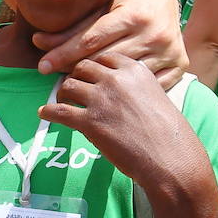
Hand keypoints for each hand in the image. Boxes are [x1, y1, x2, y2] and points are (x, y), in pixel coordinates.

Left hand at [33, 0, 186, 86]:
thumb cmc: (125, 1)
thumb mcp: (100, 7)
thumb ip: (72, 28)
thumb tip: (38, 42)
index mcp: (133, 15)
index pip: (91, 40)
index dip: (64, 54)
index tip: (43, 66)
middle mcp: (153, 34)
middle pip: (105, 60)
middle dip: (76, 70)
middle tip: (55, 79)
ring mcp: (169, 51)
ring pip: (125, 76)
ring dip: (98, 84)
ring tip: (77, 88)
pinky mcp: (180, 65)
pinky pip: (148, 86)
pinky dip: (127, 90)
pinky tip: (109, 94)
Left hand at [42, 51, 206, 192]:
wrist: (172, 160)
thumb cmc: (170, 134)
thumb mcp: (157, 97)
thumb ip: (136, 87)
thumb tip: (117, 92)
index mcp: (135, 70)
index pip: (104, 57)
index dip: (94, 66)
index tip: (89, 74)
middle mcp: (116, 79)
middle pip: (82, 67)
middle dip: (76, 76)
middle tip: (73, 88)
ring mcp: (101, 99)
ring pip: (69, 85)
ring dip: (63, 93)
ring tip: (62, 101)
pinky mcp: (89, 122)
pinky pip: (60, 111)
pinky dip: (49, 112)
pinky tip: (45, 113)